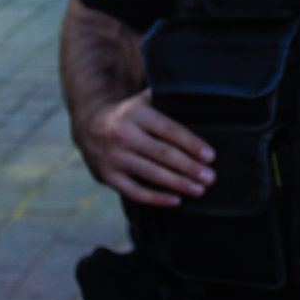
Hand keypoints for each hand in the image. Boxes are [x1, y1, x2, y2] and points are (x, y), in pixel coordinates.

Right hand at [75, 89, 214, 208]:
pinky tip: (176, 201)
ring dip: (178, 184)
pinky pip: (134, 191)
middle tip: (211, 178)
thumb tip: (200, 99)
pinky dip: (156, 198)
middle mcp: (124, 135)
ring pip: (150, 174)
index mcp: (137, 114)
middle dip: (189, 167)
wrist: (88, 126)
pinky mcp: (107, 176)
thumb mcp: (143, 101)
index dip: (191, 144)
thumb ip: (167, 100)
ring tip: (200, 190)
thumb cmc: (129, 115)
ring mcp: (114, 157)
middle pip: (162, 154)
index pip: (169, 130)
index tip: (210, 156)